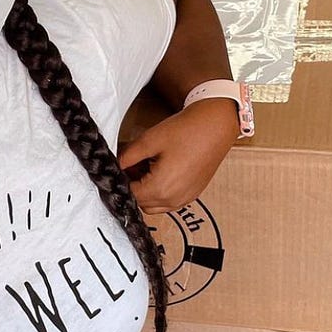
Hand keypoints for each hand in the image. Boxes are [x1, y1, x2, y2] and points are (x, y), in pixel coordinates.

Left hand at [118, 99, 239, 214]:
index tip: (120, 167)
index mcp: (161, 188)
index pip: (130, 194)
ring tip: (148, 167)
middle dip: (133, 187)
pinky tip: (162, 171)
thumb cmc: (185, 131)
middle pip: (141, 203)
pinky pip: (170, 202)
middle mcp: (173, 199)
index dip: (121, 181)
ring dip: (147, 192)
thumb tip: (115, 166)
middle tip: (133, 164)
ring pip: (155, 205)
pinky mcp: (193, 194)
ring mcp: (185, 198)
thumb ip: (127, 157)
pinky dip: (161, 192)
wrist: (216, 126)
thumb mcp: (149, 140)